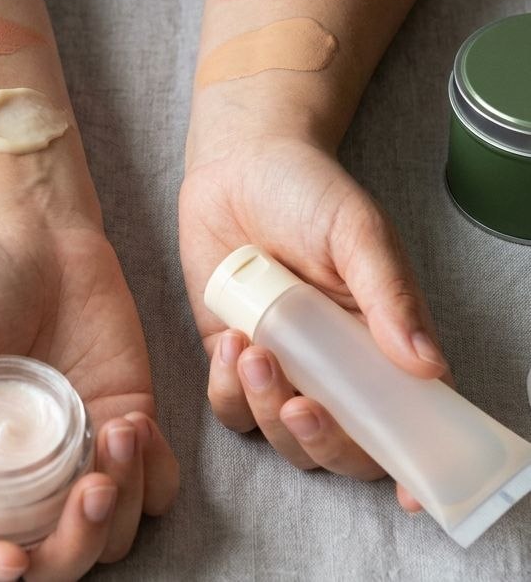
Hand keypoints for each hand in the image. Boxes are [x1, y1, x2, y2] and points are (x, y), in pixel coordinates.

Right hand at [0, 222, 178, 581]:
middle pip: (54, 561)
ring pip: (114, 533)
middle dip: (74, 548)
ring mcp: (80, 453)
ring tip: (115, 434)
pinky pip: (158, 485)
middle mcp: (25, 478)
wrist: (35, 236)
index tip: (10, 561)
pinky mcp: (128, 419)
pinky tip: (136, 426)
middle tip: (88, 492)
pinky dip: (155, 476)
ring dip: (121, 508)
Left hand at [179, 133, 449, 510]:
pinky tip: (227, 340)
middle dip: (319, 441)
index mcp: (379, 343)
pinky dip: (227, 390)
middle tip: (300, 404)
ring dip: (266, 410)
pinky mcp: (230, 353)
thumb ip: (389, 295)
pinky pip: (229, 404)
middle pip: (337, 445)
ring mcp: (279, 363)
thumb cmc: (308, 191)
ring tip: (252, 349)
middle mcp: (331, 365)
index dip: (407, 461)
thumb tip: (430, 367)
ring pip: (279, 434)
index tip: (407, 492)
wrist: (239, 165)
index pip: (404, 419)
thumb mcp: (358, 233)